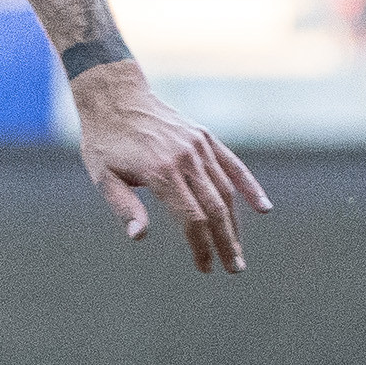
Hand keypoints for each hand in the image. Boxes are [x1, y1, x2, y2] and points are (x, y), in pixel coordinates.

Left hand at [73, 65, 268, 271]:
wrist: (115, 95)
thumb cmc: (105, 141)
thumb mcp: (102, 176)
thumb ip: (124, 206)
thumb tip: (140, 237)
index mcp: (160, 172)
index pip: (191, 218)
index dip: (202, 246)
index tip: (206, 267)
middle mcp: (185, 159)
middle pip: (215, 209)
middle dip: (227, 243)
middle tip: (235, 268)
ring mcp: (198, 146)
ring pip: (225, 191)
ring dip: (236, 223)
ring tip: (238, 250)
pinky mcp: (205, 137)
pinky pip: (233, 165)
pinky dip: (249, 187)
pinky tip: (263, 208)